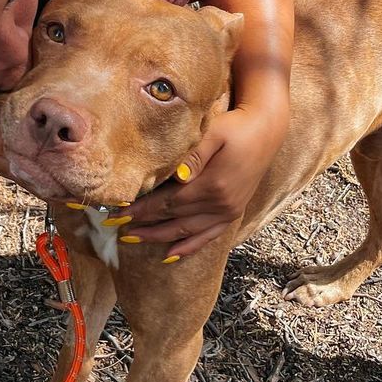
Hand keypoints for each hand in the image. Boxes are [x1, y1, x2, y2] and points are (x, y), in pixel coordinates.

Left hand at [120, 106, 287, 258]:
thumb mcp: (214, 133)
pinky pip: (209, 236)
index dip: (141, 210)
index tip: (117, 213)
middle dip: (143, 224)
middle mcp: (221, 204)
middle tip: (115, 227)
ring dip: (159, 237)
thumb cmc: (236, 126)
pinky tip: (170, 255)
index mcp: (213, 185)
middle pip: (174, 218)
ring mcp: (229, 211)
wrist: (266, 130)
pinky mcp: (233, 212)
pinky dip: (189, 246)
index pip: (168, 203)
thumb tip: (177, 176)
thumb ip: (194, 156)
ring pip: (187, 231)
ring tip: (133, 239)